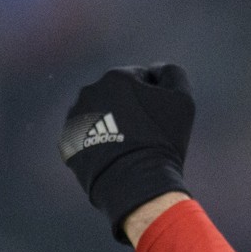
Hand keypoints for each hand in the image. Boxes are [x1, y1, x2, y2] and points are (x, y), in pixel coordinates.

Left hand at [60, 64, 193, 243]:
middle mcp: (90, 91)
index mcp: (116, 78)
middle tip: (149, 137)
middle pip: (118, 97)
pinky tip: (116, 159)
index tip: (163, 120)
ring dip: (114, 126)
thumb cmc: (162, 141)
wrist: (136, 181)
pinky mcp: (68, 142)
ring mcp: (75, 117)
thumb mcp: (182, 101)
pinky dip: (100, 145)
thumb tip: (157, 70)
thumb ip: (173, 75)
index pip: (143, 79)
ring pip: (100, 116)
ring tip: (130, 150)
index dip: (157, 98)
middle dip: (132, 111)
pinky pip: (88, 138)